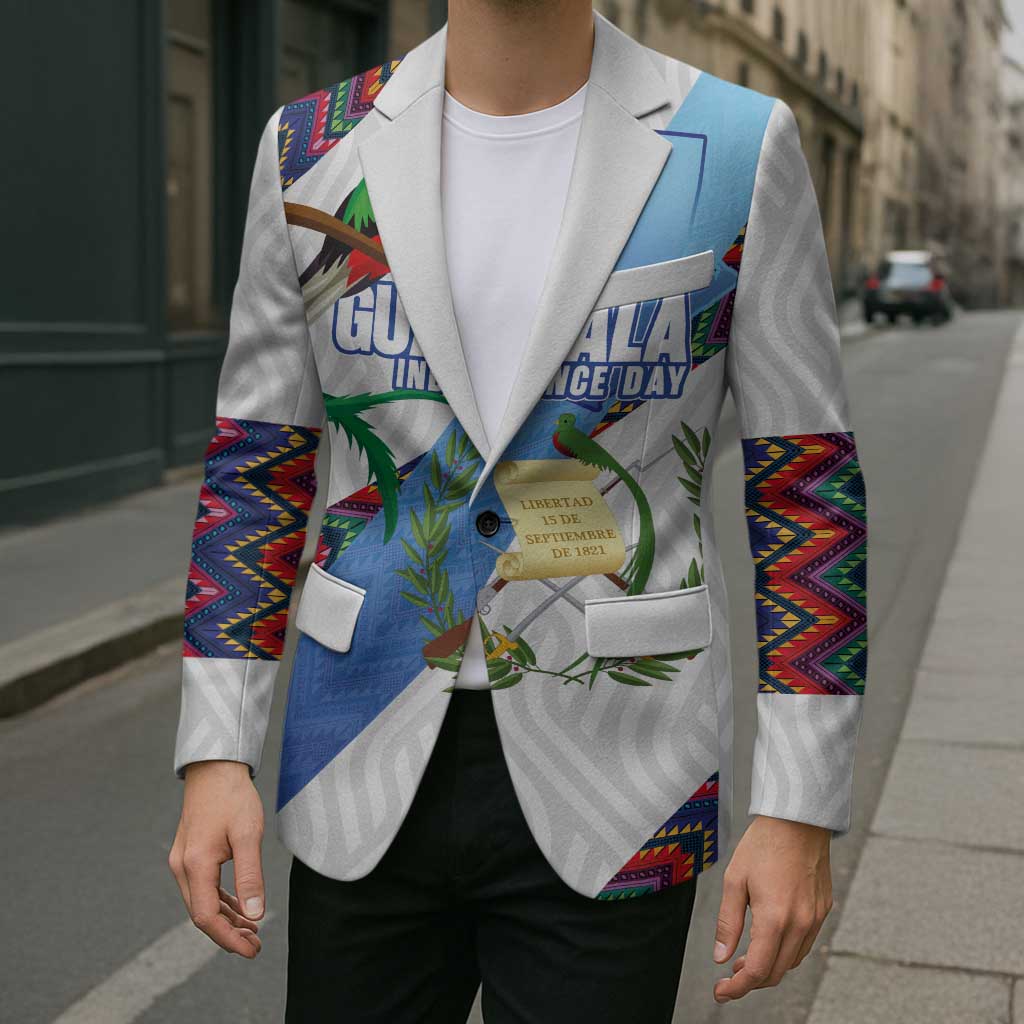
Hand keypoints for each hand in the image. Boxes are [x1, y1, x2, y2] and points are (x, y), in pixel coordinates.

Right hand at [168, 760, 265, 957]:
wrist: (215, 768)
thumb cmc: (233, 798)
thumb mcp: (249, 835)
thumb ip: (250, 876)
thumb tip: (255, 915)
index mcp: (195, 864)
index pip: (206, 917)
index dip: (228, 939)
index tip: (252, 950)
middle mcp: (182, 866)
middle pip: (202, 914)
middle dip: (229, 934)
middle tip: (256, 946)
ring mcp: (183, 860)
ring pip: (202, 902)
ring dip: (226, 919)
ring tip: (252, 931)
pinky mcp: (189, 854)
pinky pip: (203, 887)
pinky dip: (221, 901)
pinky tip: (239, 908)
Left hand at [712, 815, 832, 1002]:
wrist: (797, 821)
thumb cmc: (763, 845)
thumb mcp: (734, 880)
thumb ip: (728, 923)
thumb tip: (721, 957)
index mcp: (775, 918)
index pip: (757, 970)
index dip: (737, 987)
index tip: (721, 991)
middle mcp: (800, 924)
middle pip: (776, 972)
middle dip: (751, 980)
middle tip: (729, 975)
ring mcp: (815, 918)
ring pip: (792, 961)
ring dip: (769, 966)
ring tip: (745, 956)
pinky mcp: (823, 910)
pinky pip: (805, 944)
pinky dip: (785, 952)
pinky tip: (769, 940)